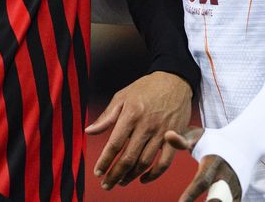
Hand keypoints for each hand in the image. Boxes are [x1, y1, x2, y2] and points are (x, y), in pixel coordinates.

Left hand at [84, 71, 192, 188]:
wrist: (174, 80)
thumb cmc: (145, 88)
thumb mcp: (122, 96)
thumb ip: (106, 116)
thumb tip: (89, 131)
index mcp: (131, 114)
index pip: (115, 143)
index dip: (105, 160)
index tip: (98, 172)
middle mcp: (147, 125)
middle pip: (128, 157)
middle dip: (115, 174)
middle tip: (106, 185)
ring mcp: (162, 133)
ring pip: (145, 162)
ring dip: (131, 176)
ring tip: (121, 182)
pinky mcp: (175, 137)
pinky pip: (164, 162)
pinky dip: (154, 174)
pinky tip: (143, 178)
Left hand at [164, 127, 242, 201]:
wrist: (243, 144)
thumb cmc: (214, 141)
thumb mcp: (198, 136)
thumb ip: (182, 140)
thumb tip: (167, 134)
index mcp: (214, 163)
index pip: (201, 181)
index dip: (191, 194)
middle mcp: (225, 177)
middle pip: (218, 198)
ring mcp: (234, 188)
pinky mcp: (238, 195)